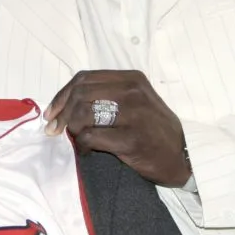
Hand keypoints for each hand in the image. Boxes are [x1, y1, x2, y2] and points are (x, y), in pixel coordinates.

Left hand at [45, 70, 189, 186]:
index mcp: (131, 79)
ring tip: (76, 139)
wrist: (182, 156)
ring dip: (72, 129)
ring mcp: (133, 114)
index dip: (62, 95)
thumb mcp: (136, 101)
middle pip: (80, 94)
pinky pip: (91, 137)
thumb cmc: (154, 129)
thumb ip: (107, 95)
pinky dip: (82, 145)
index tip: (52, 112)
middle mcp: (132, 92)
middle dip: (61, 113)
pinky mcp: (131, 139)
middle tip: (54, 130)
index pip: (84, 78)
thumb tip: (66, 103)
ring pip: (83, 114)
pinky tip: (87, 151)